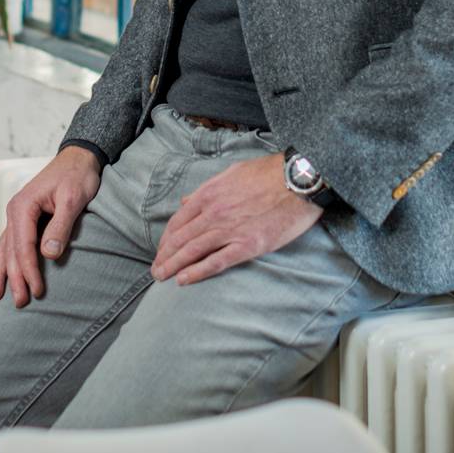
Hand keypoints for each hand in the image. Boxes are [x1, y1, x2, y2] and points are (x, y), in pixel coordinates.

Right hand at [0, 145, 102, 307]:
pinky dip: (1, 260)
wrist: (79, 157)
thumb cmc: (77, 175)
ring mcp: (17, 215)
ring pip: (4, 249)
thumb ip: (60, 226)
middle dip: (13, 278)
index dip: (29, 270)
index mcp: (23, 206)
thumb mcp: (73, 199)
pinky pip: (9, 244)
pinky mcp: (24, 219)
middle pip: (11, 251)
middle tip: (19, 303)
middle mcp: (15, 211)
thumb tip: (48, 254)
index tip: (36, 290)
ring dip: (1, 273)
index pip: (23, 245)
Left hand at [151, 154, 321, 284]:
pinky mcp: (247, 245)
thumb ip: (208, 188)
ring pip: (193, 251)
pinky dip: (197, 272)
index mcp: (210, 194)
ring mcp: (229, 230)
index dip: (167, 238)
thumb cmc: (268, 173)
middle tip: (156, 270)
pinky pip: (216, 262)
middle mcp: (214, 212)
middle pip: (181, 238)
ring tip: (162, 277)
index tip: (162, 249)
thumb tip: (187, 201)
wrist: (297, 180)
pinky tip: (184, 280)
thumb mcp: (232, 172)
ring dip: (174, 266)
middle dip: (165, 256)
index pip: (179, 220)